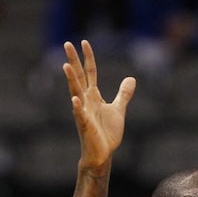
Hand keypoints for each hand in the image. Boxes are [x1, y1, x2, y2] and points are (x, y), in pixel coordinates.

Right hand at [63, 40, 135, 169]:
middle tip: (67, 43)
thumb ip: (123, 94)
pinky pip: (80, 115)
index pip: (90, 73)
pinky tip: (74, 100)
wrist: (102, 153)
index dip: (88, 58)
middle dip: (74, 61)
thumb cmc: (107, 132)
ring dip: (71, 80)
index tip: (85, 42)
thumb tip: (131, 78)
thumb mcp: (118, 109)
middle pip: (79, 77)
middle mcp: (86, 101)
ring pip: (76, 93)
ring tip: (66, 66)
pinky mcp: (85, 126)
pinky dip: (77, 107)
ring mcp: (84, 112)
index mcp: (93, 96)